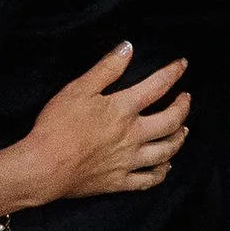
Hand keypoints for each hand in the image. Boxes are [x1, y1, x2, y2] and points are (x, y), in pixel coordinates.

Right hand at [18, 42, 189, 200]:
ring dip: (178, 139)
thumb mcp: (78, 89)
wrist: (44, 167)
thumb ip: (106, 69)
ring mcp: (128, 161)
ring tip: (183, 131)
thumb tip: (128, 48)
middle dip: (183, 108)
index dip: (173, 73)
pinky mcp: (119, 181)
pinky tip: (165, 167)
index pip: (157, 86)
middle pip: (170, 121)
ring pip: (165, 151)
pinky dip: (161, 173)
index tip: (182, 65)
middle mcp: (133, 136)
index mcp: (123, 110)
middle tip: (185, 99)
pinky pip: (148, 180)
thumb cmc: (57, 126)